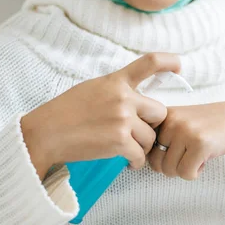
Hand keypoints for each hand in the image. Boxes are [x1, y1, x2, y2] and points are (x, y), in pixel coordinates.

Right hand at [21, 53, 180, 179]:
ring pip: (151, 137)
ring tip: (127, 150)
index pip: (148, 63)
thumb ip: (115, 91)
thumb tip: (133, 99)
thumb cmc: (64, 113)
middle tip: (138, 134)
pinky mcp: (120, 141)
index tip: (178, 65)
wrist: (45, 133)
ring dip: (142, 146)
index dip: (168, 61)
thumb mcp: (91, 90)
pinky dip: (136, 162)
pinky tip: (127, 162)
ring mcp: (122, 119)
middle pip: (160, 112)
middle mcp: (123, 98)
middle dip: (152, 125)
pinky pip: (140, 155)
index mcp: (115, 81)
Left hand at [148, 101, 224, 179]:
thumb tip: (144, 161)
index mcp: (164, 114)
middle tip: (188, 158)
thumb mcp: (184, 121)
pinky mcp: (200, 144)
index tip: (174, 154)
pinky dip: (195, 173)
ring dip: (184, 170)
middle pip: (155, 161)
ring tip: (198, 157)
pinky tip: (205, 160)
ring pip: (169, 170)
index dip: (159, 157)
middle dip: (172, 167)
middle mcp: (171, 120)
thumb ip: (164, 135)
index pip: (145, 146)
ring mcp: (185, 131)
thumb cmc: (215, 124)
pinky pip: (186, 173)